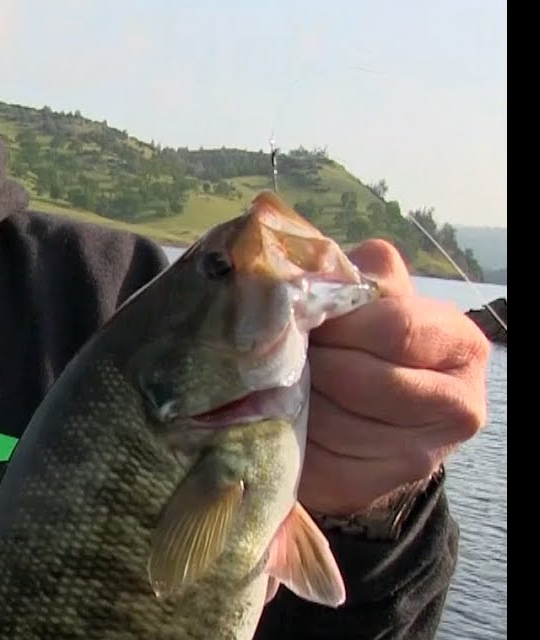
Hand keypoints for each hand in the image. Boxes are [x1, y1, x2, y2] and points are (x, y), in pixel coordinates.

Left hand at [297, 238, 489, 516]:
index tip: (304, 318)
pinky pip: (315, 457)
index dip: (338, 322)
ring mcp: (421, 456)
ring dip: (292, 397)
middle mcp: (459, 406)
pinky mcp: (372, 487)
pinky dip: (286, 434)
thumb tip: (307, 255)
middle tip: (282, 352)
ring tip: (281, 381)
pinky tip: (282, 415)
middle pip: (360, 377)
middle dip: (311, 361)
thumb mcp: (367, 297)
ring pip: (332, 420)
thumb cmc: (360, 341)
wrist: (360, 413)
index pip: (394, 327)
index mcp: (462, 344)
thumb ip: (352, 274)